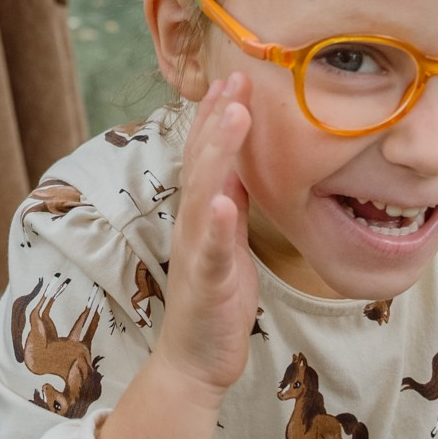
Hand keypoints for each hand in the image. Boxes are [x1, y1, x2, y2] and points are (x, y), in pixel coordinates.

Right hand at [150, 76, 257, 398]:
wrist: (195, 360)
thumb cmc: (216, 299)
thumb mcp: (228, 240)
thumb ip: (232, 201)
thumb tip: (244, 163)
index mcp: (201, 213)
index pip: (206, 155)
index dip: (217, 116)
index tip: (235, 78)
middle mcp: (193, 224)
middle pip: (202, 162)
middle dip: (218, 119)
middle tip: (237, 79)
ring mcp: (197, 251)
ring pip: (205, 194)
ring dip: (218, 153)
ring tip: (234, 116)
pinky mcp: (206, 283)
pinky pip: (210, 251)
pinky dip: (218, 224)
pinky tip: (226, 202)